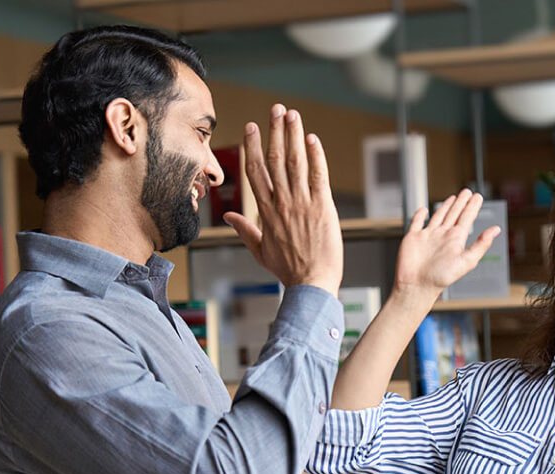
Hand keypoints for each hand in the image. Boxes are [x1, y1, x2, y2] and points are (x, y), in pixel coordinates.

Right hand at [225, 104, 342, 295]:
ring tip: (292, 114)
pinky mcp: (323, 207)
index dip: (252, 146)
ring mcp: (302, 203)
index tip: (252, 127)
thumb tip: (231, 217)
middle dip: (275, 131)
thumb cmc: (289, 270)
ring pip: (295, 162)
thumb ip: (245, 230)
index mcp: (266, 212)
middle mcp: (282, 203)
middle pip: (274, 159)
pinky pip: (318, 176)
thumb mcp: (260, 251)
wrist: (311, 283)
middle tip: (276, 109)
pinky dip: (316, 156)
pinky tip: (312, 139)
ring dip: (293, 136)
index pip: (255, 172)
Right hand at [392, 189, 499, 306]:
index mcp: (456, 240)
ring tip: (453, 198)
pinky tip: (423, 210)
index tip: (478, 196)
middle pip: (454, 214)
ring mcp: (428, 236)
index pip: (467, 218)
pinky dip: (420, 215)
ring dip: (446, 206)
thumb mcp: (467, 260)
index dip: (472, 206)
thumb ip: (481, 244)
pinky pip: (416, 222)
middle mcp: (443, 236)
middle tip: (467, 192)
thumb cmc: (441, 278)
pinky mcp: (413, 238)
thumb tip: (496, 230)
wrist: (417, 286)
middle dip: (461, 203)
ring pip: (438, 216)